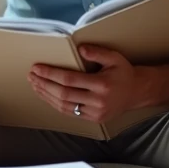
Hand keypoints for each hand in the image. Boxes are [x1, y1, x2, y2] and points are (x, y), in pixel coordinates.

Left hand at [28, 45, 145, 123]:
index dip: (50, 74)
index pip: (69, 79)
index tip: (37, 67)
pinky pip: (70, 112)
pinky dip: (55, 104)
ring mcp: (95, 112)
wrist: (137, 93)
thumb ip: (97, 52)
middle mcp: (98, 101)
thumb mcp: (114, 58)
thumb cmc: (123, 72)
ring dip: (46, 95)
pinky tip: (46, 95)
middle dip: (44, 84)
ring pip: (64, 106)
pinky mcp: (93, 119)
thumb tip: (79, 49)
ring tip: (35, 84)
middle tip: (31, 75)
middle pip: (63, 94)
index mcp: (102, 84)